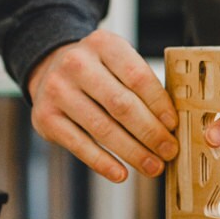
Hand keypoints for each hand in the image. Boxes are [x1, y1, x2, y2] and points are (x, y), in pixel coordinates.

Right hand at [27, 28, 178, 182]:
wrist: (49, 67)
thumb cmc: (96, 69)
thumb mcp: (116, 60)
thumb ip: (140, 83)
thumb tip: (170, 123)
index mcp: (103, 44)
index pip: (137, 76)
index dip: (159, 103)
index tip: (174, 125)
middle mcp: (77, 63)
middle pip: (121, 104)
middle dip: (150, 132)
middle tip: (169, 151)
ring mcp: (58, 90)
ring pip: (102, 128)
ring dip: (132, 152)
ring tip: (152, 166)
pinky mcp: (45, 117)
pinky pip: (79, 145)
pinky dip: (102, 163)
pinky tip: (121, 174)